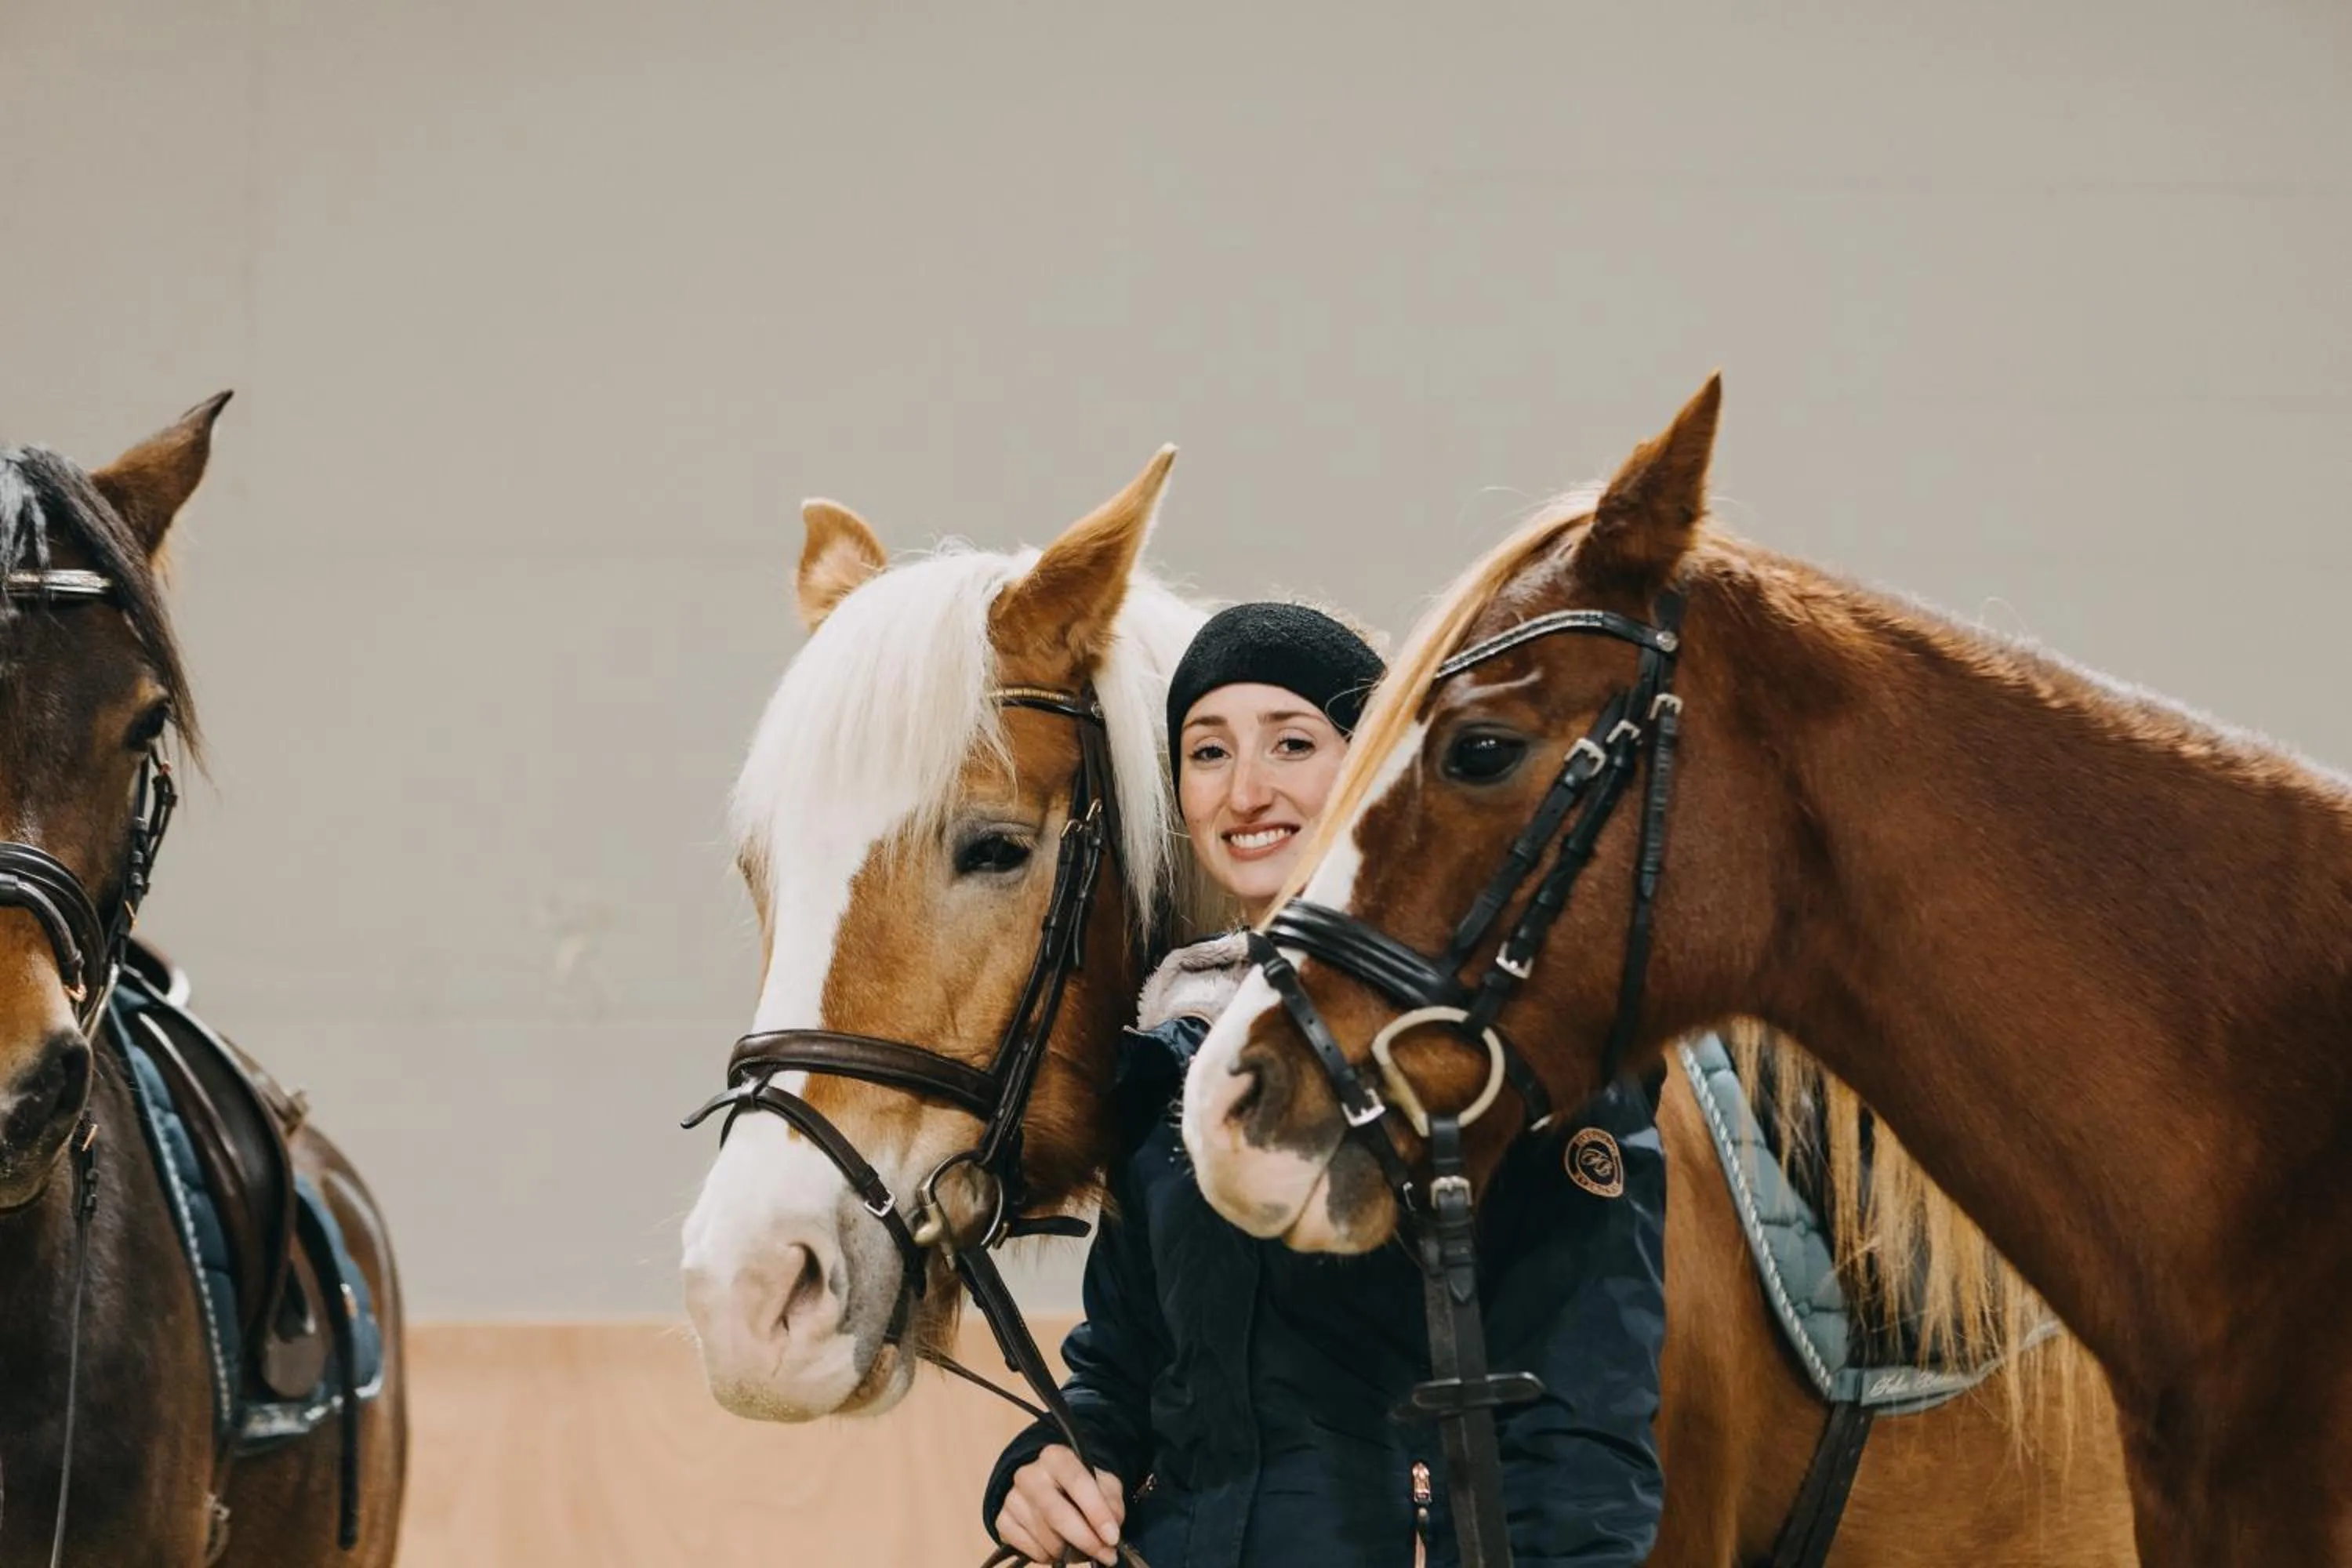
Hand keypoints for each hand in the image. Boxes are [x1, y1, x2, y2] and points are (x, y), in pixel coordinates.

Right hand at [995, 1444, 1126, 1565]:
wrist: (1049, 1489)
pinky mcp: (1002, 1521)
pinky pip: (1029, 1549)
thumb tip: (1111, 1528)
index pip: (1077, 1482)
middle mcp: (1029, 1474)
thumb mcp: (1103, 1486)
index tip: (1112, 1538)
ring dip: (1068, 1551)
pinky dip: (1048, 1556)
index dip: (1097, 1512)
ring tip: (1080, 1547)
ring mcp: (1012, 1498)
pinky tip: (1056, 1546)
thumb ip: (1111, 1504)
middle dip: (1086, 1540)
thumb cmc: (1081, 1488)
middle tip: (1107, 1556)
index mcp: (1056, 1457)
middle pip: (1057, 1515)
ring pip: (1045, 1537)